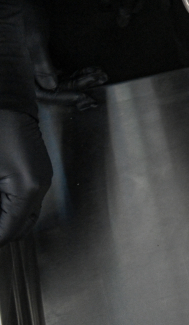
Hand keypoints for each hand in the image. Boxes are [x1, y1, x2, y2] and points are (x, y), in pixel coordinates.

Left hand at [0, 110, 52, 245]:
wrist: (4, 100)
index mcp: (28, 187)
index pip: (9, 230)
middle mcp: (41, 185)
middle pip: (21, 227)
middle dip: (2, 231)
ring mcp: (41, 177)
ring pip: (25, 216)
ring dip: (6, 220)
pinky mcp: (37, 170)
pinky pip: (26, 201)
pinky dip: (10, 208)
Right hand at [20, 0, 106, 110]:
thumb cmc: (25, 14)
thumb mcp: (34, 39)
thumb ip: (41, 64)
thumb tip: (51, 86)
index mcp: (18, 72)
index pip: (43, 93)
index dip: (64, 97)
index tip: (84, 97)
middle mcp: (24, 72)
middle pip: (54, 87)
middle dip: (79, 85)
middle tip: (100, 78)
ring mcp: (32, 65)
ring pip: (58, 79)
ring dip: (80, 78)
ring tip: (100, 74)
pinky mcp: (40, 58)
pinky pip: (58, 70)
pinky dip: (74, 71)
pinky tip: (89, 70)